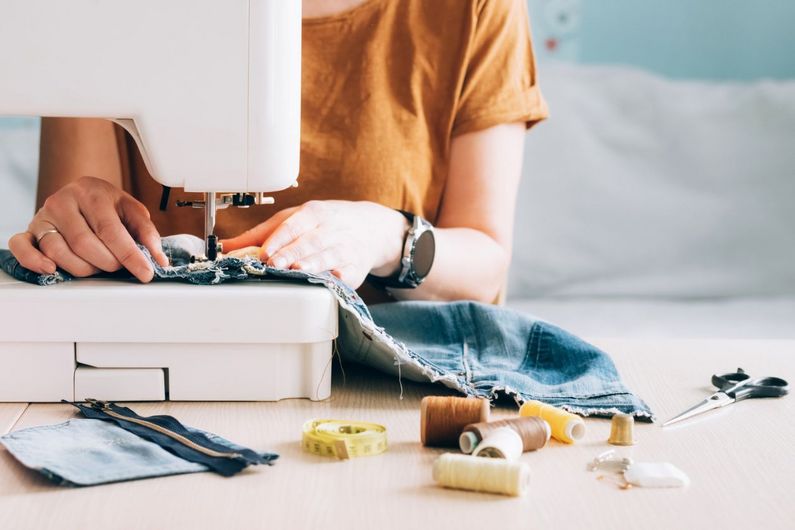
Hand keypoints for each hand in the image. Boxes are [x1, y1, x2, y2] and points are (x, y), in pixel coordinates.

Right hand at [8, 176, 168, 281]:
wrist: (82, 195)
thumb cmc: (108, 207)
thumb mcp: (132, 212)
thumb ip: (146, 233)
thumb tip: (159, 260)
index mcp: (91, 192)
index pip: (111, 230)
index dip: (130, 255)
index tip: (146, 272)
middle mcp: (63, 201)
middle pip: (84, 244)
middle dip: (107, 262)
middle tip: (118, 266)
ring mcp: (43, 216)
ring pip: (58, 251)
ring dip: (82, 268)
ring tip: (96, 265)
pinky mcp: (29, 230)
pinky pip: (21, 247)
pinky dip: (34, 261)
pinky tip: (51, 269)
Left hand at [221, 200, 407, 287]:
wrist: (370, 227)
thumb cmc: (325, 223)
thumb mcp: (295, 218)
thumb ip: (261, 233)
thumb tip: (226, 246)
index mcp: (313, 213)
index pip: (293, 225)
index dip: (278, 239)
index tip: (263, 252)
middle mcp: (330, 229)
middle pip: (309, 242)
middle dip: (292, 253)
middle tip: (274, 264)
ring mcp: (345, 248)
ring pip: (329, 256)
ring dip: (313, 264)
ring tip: (298, 271)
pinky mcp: (356, 268)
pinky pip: (348, 273)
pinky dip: (339, 278)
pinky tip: (330, 281)